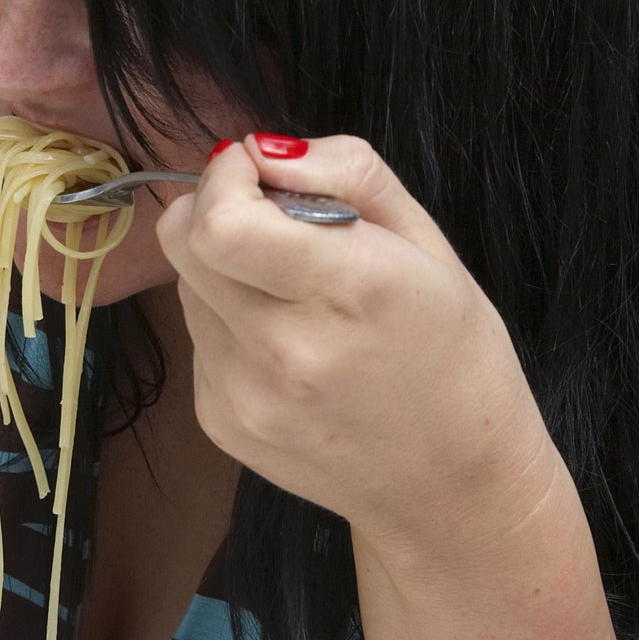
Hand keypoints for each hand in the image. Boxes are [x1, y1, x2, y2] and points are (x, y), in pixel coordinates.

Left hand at [156, 134, 565, 565]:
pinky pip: (197, 336)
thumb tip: (263, 149)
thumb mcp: (430, 245)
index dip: (225, 179)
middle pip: (184, 241)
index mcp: (351, 292)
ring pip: (185, 284)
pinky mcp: (219, 421)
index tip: (258, 173)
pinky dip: (229, 321)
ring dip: (223, 267)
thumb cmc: (454, 357)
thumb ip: (348, 173)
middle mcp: (285, 351)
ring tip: (293, 293)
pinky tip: (288, 345)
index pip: (221, 223)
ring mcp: (243, 395)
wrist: (449, 490)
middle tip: (268, 217)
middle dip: (215, 206)